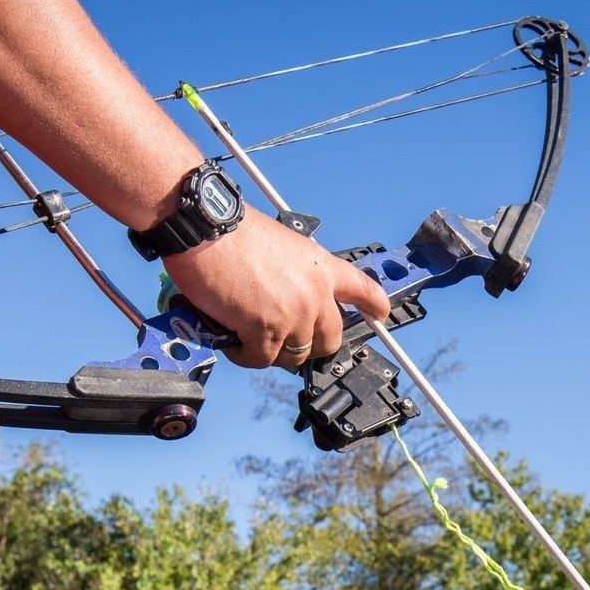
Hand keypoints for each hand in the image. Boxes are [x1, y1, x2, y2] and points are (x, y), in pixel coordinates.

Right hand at [162, 207, 392, 369]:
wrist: (208, 229)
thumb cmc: (234, 231)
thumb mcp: (282, 245)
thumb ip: (295, 274)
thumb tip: (285, 298)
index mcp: (321, 267)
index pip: (362, 288)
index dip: (375, 305)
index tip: (381, 314)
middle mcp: (315, 293)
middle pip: (329, 340)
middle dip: (308, 345)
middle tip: (284, 339)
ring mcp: (293, 315)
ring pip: (294, 355)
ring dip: (271, 350)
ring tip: (248, 334)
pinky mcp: (266, 331)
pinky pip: (262, 359)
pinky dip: (245, 354)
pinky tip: (232, 340)